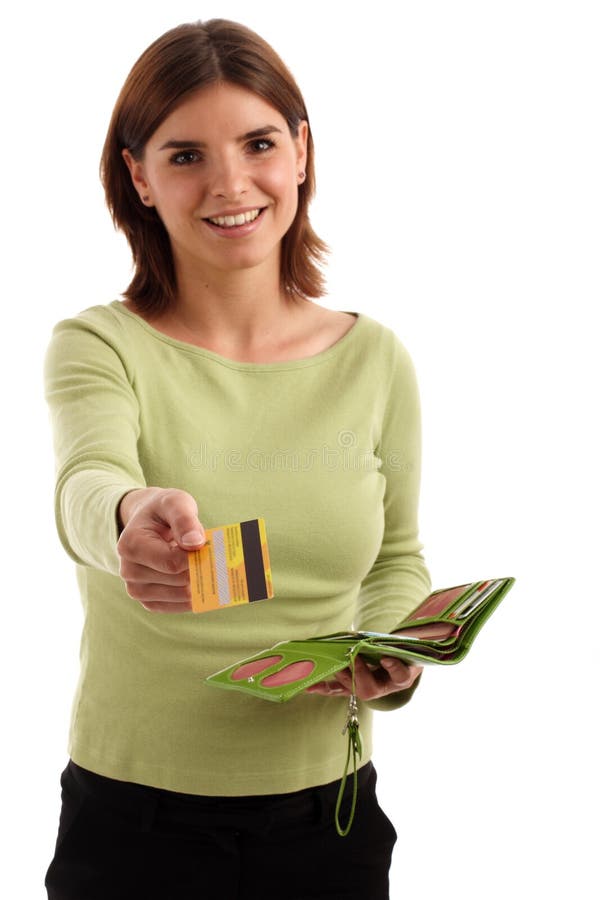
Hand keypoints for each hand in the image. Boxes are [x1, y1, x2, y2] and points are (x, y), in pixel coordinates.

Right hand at [116, 487, 205, 612]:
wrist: (148, 522)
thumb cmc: (163, 511)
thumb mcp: (174, 502)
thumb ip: (184, 519)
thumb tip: (195, 543)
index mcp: (130, 545)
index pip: (173, 563)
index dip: (196, 556)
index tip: (206, 544)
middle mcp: (128, 571)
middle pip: (180, 581)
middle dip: (200, 567)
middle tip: (209, 554)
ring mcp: (137, 590)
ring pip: (183, 595)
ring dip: (198, 580)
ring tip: (198, 561)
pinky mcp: (149, 601)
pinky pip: (180, 606)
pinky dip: (195, 594)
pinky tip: (199, 579)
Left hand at [304, 622, 454, 700]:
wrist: (400, 659)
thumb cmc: (405, 648)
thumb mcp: (409, 642)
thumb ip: (408, 637)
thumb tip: (429, 621)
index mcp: (402, 675)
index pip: (399, 676)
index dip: (394, 668)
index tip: (386, 657)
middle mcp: (385, 687)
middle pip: (370, 690)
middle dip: (359, 673)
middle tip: (352, 657)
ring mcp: (369, 688)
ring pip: (354, 690)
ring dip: (341, 677)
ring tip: (332, 666)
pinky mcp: (354, 686)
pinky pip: (338, 690)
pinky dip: (324, 687)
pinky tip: (309, 685)